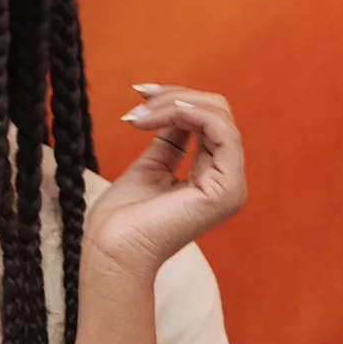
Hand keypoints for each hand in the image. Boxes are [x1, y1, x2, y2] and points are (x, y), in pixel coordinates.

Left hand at [82, 85, 246, 278]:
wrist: (112, 250)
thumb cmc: (123, 218)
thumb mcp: (150, 166)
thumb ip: (171, 140)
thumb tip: (178, 108)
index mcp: (210, 176)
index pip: (208, 120)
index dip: (176, 98)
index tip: (140, 93)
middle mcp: (226, 180)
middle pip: (217, 112)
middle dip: (175, 97)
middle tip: (139, 97)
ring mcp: (230, 186)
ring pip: (219, 116)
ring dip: (175, 104)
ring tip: (140, 113)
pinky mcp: (226, 191)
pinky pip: (222, 132)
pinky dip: (190, 114)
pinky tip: (158, 116)